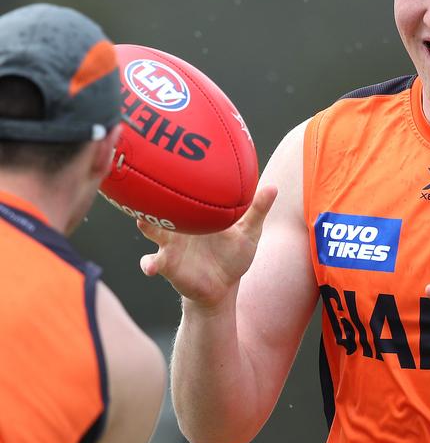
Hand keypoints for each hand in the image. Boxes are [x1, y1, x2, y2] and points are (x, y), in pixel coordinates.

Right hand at [137, 184, 277, 307]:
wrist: (221, 286)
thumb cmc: (233, 256)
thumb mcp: (248, 233)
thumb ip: (257, 211)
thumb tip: (272, 187)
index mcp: (196, 213)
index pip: (185, 189)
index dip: (177, 174)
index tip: (173, 156)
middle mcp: (179, 225)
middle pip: (160, 205)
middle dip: (152, 195)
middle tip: (147, 183)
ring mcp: (169, 244)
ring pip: (151, 229)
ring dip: (146, 225)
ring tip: (143, 221)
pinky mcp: (166, 265)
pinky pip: (152, 262)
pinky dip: (149, 264)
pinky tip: (151, 267)